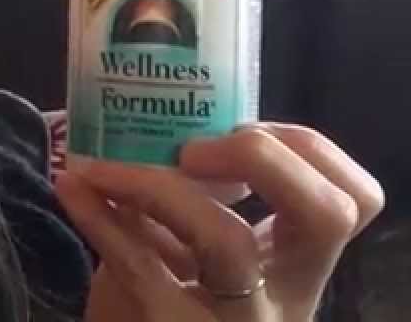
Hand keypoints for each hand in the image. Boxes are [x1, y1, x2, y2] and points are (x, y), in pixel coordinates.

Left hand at [54, 124, 384, 320]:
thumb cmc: (161, 296)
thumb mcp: (193, 248)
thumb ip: (197, 195)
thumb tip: (169, 123)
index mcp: (295, 266)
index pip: (352, 200)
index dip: (308, 150)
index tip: (244, 125)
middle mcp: (282, 295)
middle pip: (326, 215)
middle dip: (265, 156)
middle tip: (193, 147)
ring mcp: (232, 318)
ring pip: (229, 241)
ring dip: (158, 184)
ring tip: (105, 166)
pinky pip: (139, 265)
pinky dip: (99, 217)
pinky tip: (72, 188)